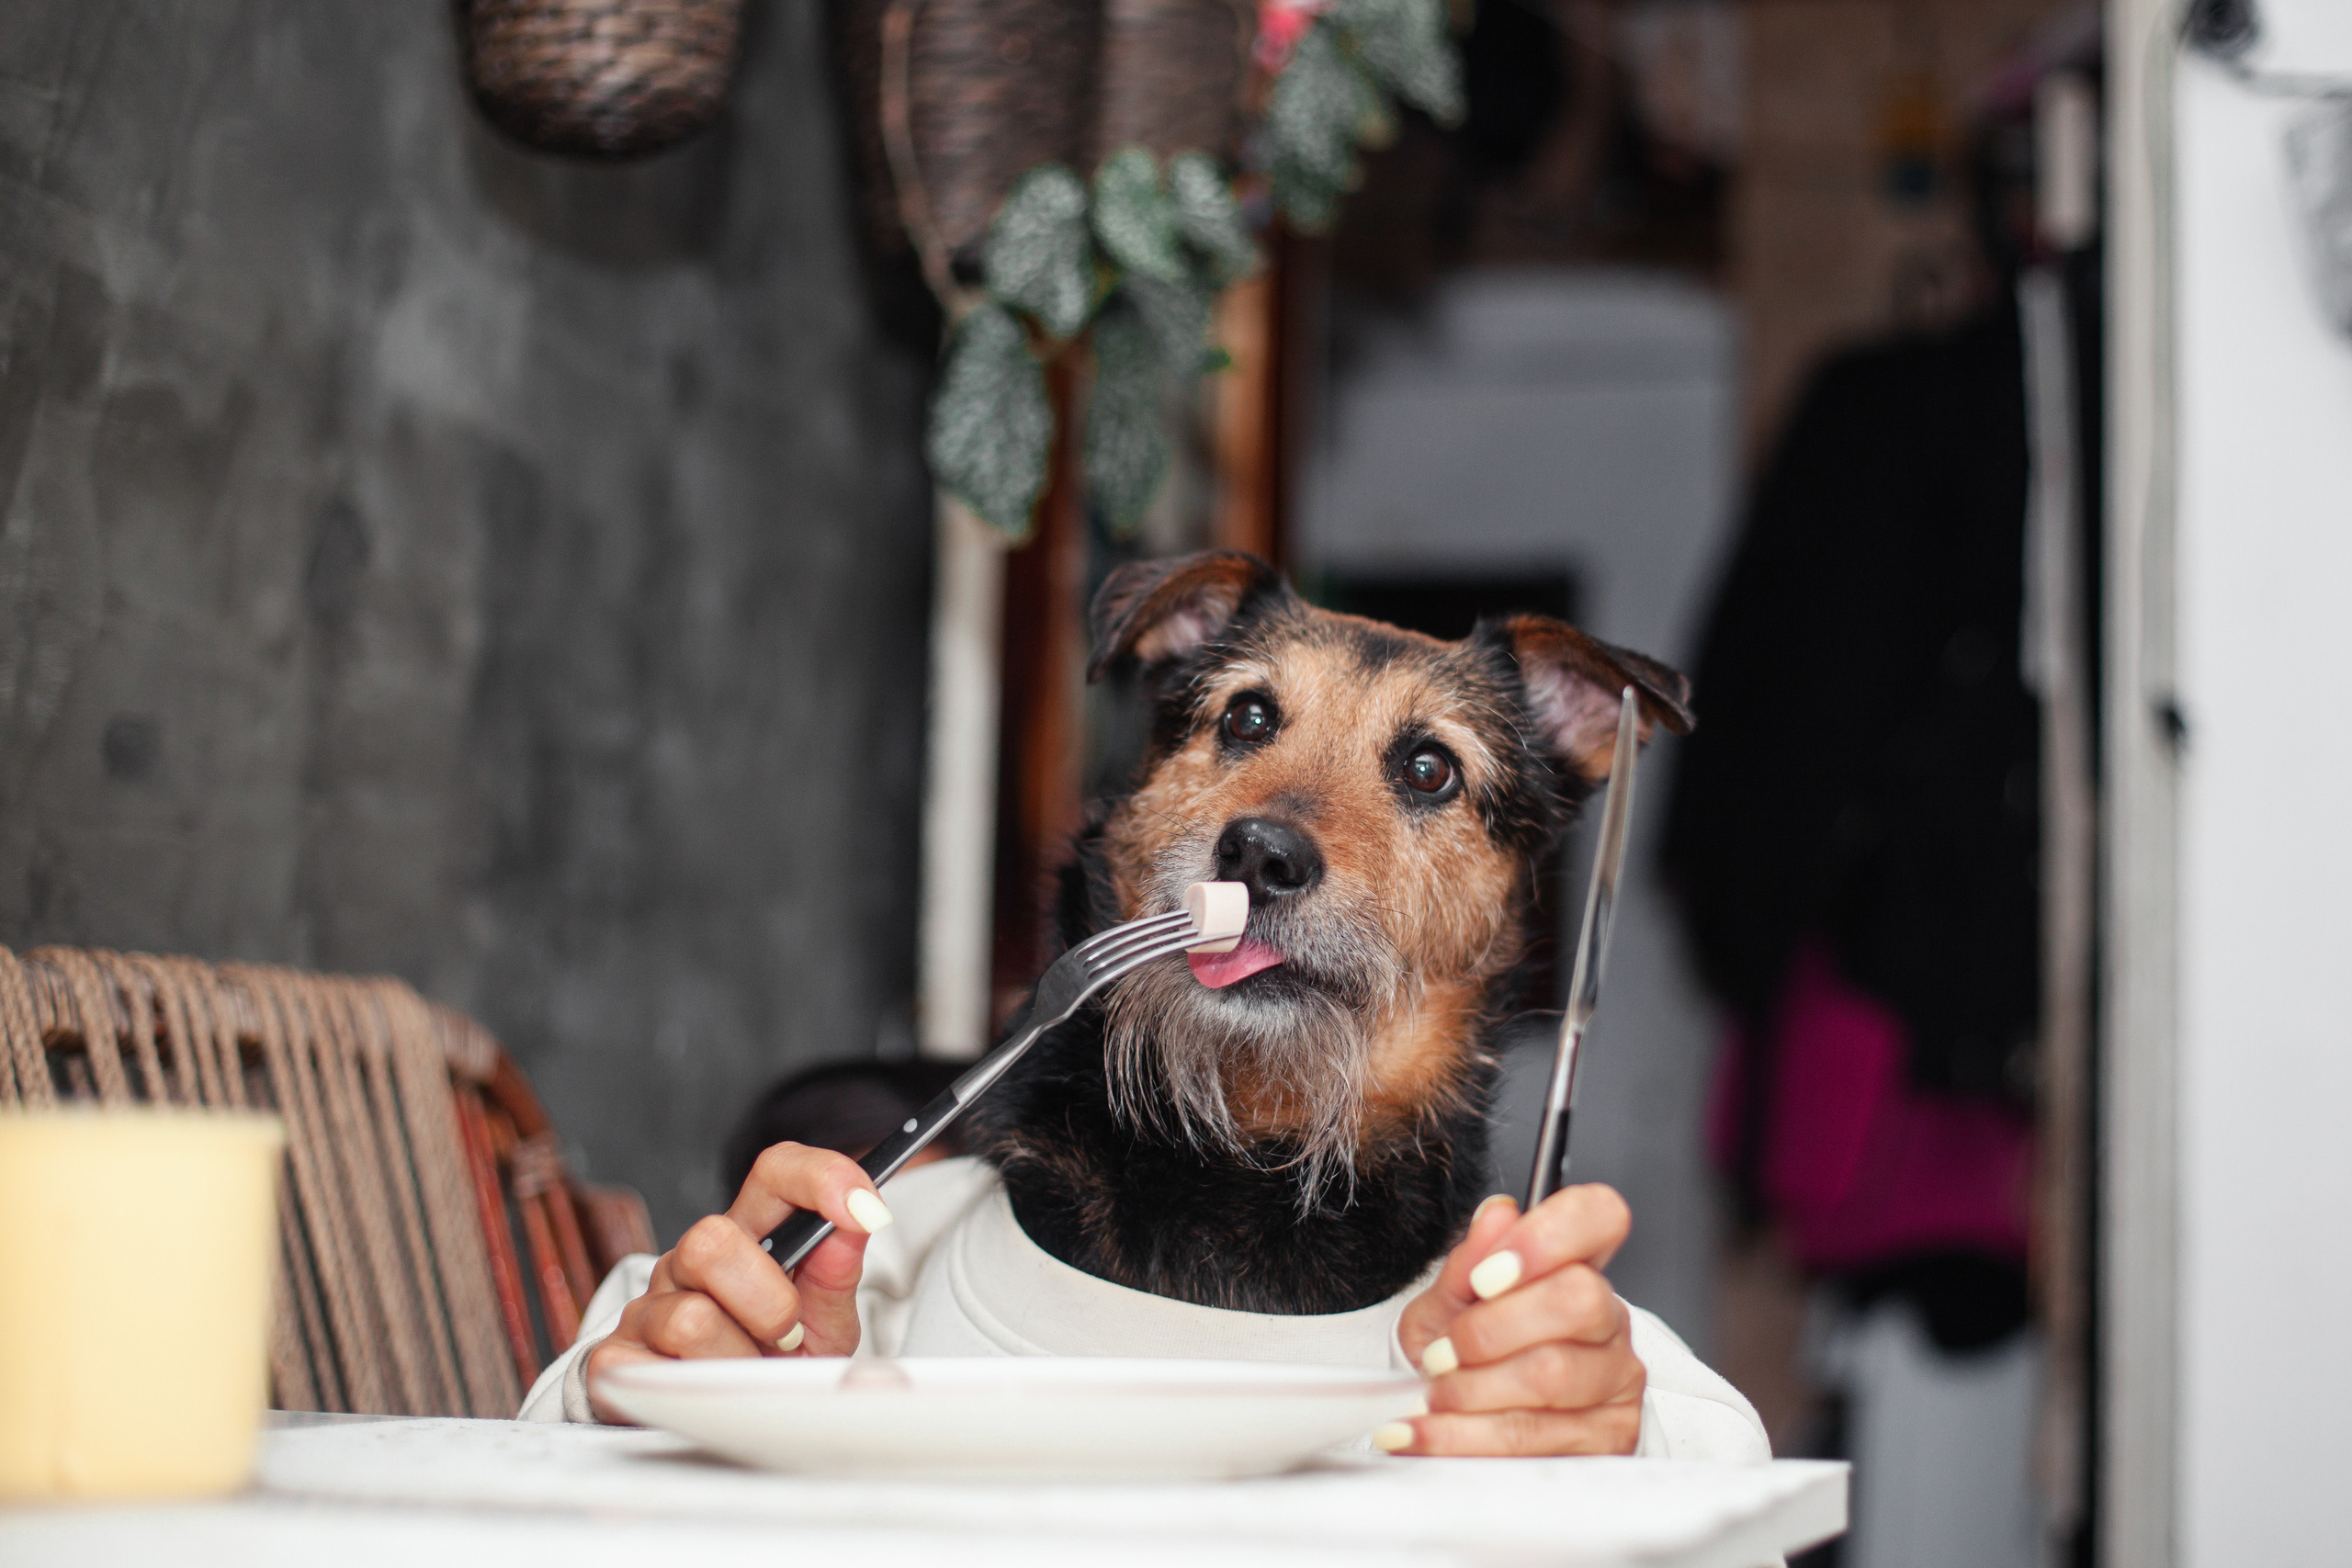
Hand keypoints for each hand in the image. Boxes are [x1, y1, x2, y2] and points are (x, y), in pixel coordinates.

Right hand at [583, 1141, 890, 1423]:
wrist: (723, 1431)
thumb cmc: (775, 1366)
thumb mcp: (822, 1325)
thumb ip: (838, 1274)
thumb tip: (859, 1220)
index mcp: (748, 1236)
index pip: (775, 1172)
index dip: (819, 1177)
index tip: (861, 1208)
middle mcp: (689, 1262)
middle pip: (710, 1238)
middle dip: (767, 1300)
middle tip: (787, 1337)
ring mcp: (647, 1308)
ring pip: (688, 1319)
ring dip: (736, 1362)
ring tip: (747, 1375)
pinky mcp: (613, 1361)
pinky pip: (652, 1374)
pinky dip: (695, 1397)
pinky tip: (708, 1396)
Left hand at [1385, 1184, 1645, 1455]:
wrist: (1460, 1424)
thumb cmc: (1461, 1356)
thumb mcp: (1447, 1304)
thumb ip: (1469, 1262)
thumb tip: (1498, 1215)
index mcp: (1576, 1266)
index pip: (1599, 1215)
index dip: (1548, 1236)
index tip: (1487, 1275)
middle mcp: (1609, 1318)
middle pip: (1577, 1298)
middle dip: (1490, 1329)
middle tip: (1442, 1352)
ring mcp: (1617, 1379)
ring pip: (1552, 1374)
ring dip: (1472, 1389)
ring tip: (1432, 1394)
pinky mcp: (1609, 1439)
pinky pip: (1536, 1436)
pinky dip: (1466, 1436)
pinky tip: (1428, 1430)